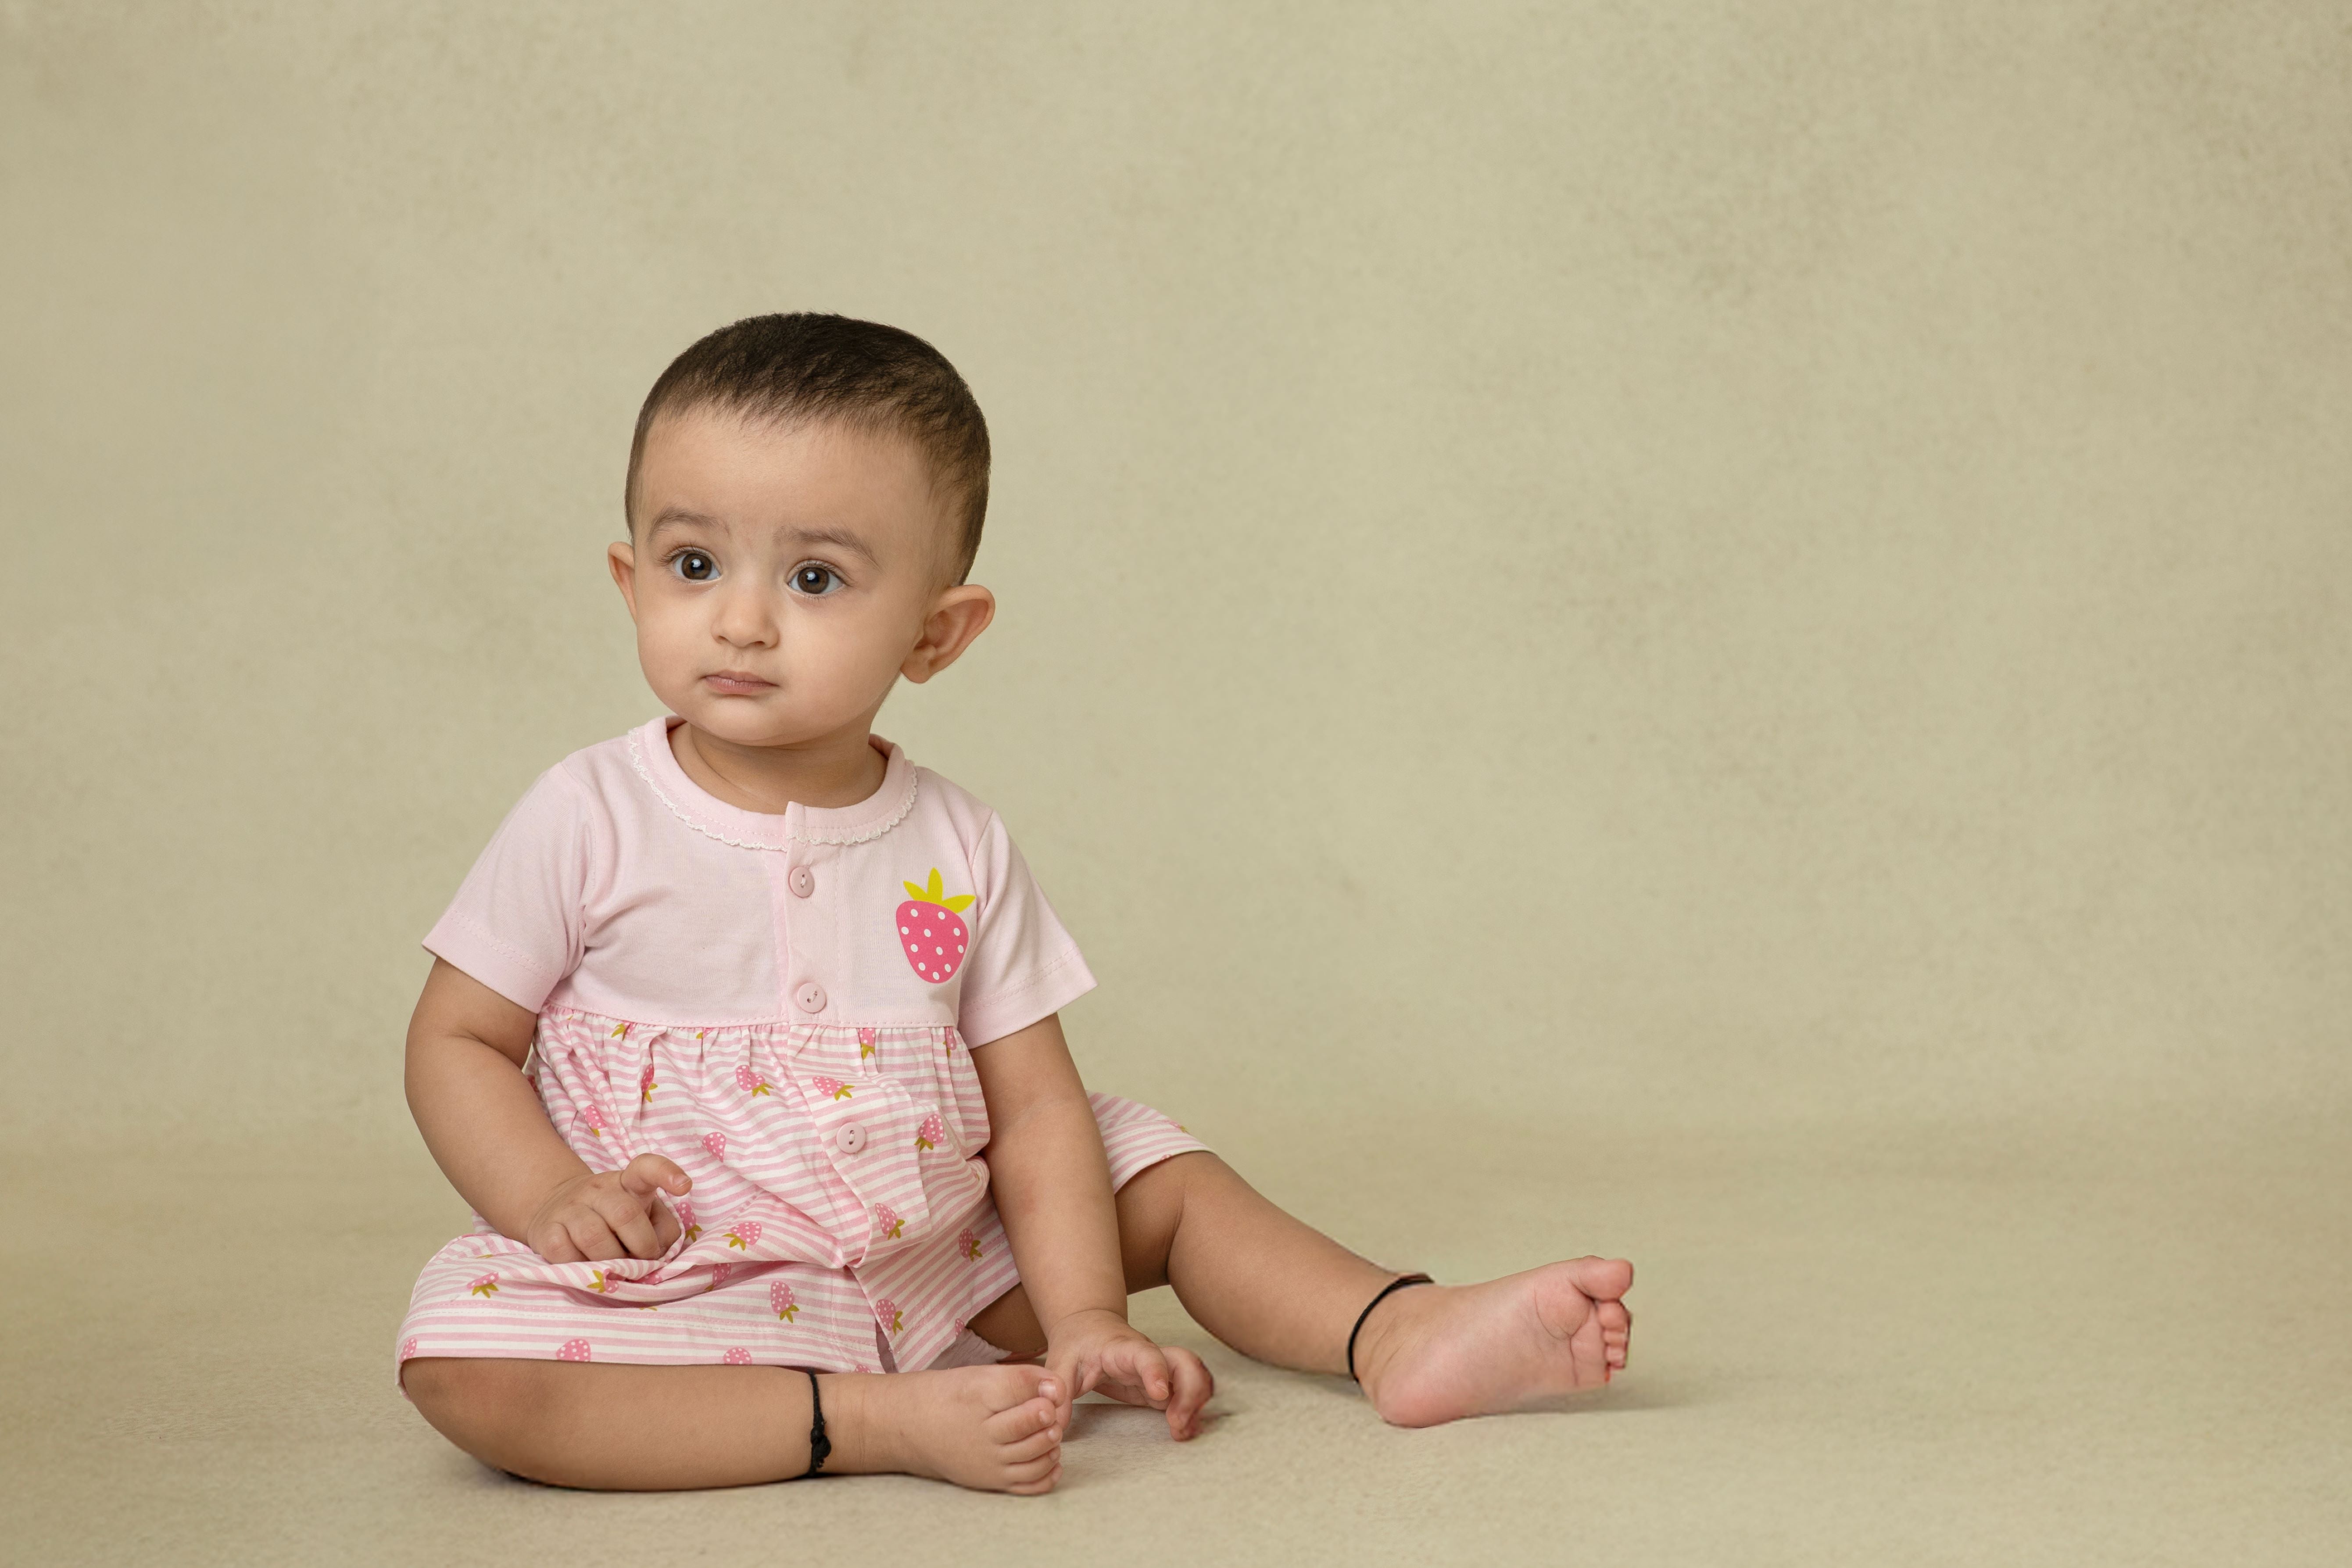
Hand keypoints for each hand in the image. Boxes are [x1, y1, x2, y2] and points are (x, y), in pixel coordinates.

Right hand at [524, 1154, 691, 1262]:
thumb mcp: (645, 1216)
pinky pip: (564, 1252)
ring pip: (593, 1236)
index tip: (684, 1187)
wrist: (557, 1211)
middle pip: (624, 1214)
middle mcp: (598, 1189)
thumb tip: (660, 1255)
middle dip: (641, 1246)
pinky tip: (588, 1267)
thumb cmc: (613, 1220)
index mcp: (629, 1182)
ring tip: (616, 1268)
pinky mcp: (547, 1230)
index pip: (646, 1167)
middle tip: (643, 1261)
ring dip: (611, 1261)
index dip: (667, 1173)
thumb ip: (663, 1231)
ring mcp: (570, 1207)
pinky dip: (581, 1267)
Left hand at [1042, 1307, 1214, 1440]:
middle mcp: (1150, 1356)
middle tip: (1177, 1424)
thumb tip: (1053, 1426)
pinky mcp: (1163, 1385)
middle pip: (1186, 1364)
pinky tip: (1184, 1431)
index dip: (1157, 1372)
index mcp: (1123, 1348)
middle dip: (1190, 1393)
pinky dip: (1193, 1411)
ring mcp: (1161, 1369)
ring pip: (1195, 1377)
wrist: (1088, 1326)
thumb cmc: (1077, 1342)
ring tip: (1183, 1432)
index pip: (1147, 1355)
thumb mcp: (1060, 1363)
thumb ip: (1057, 1391)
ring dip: (1196, 1403)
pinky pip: (1189, 1392)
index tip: (1159, 1394)